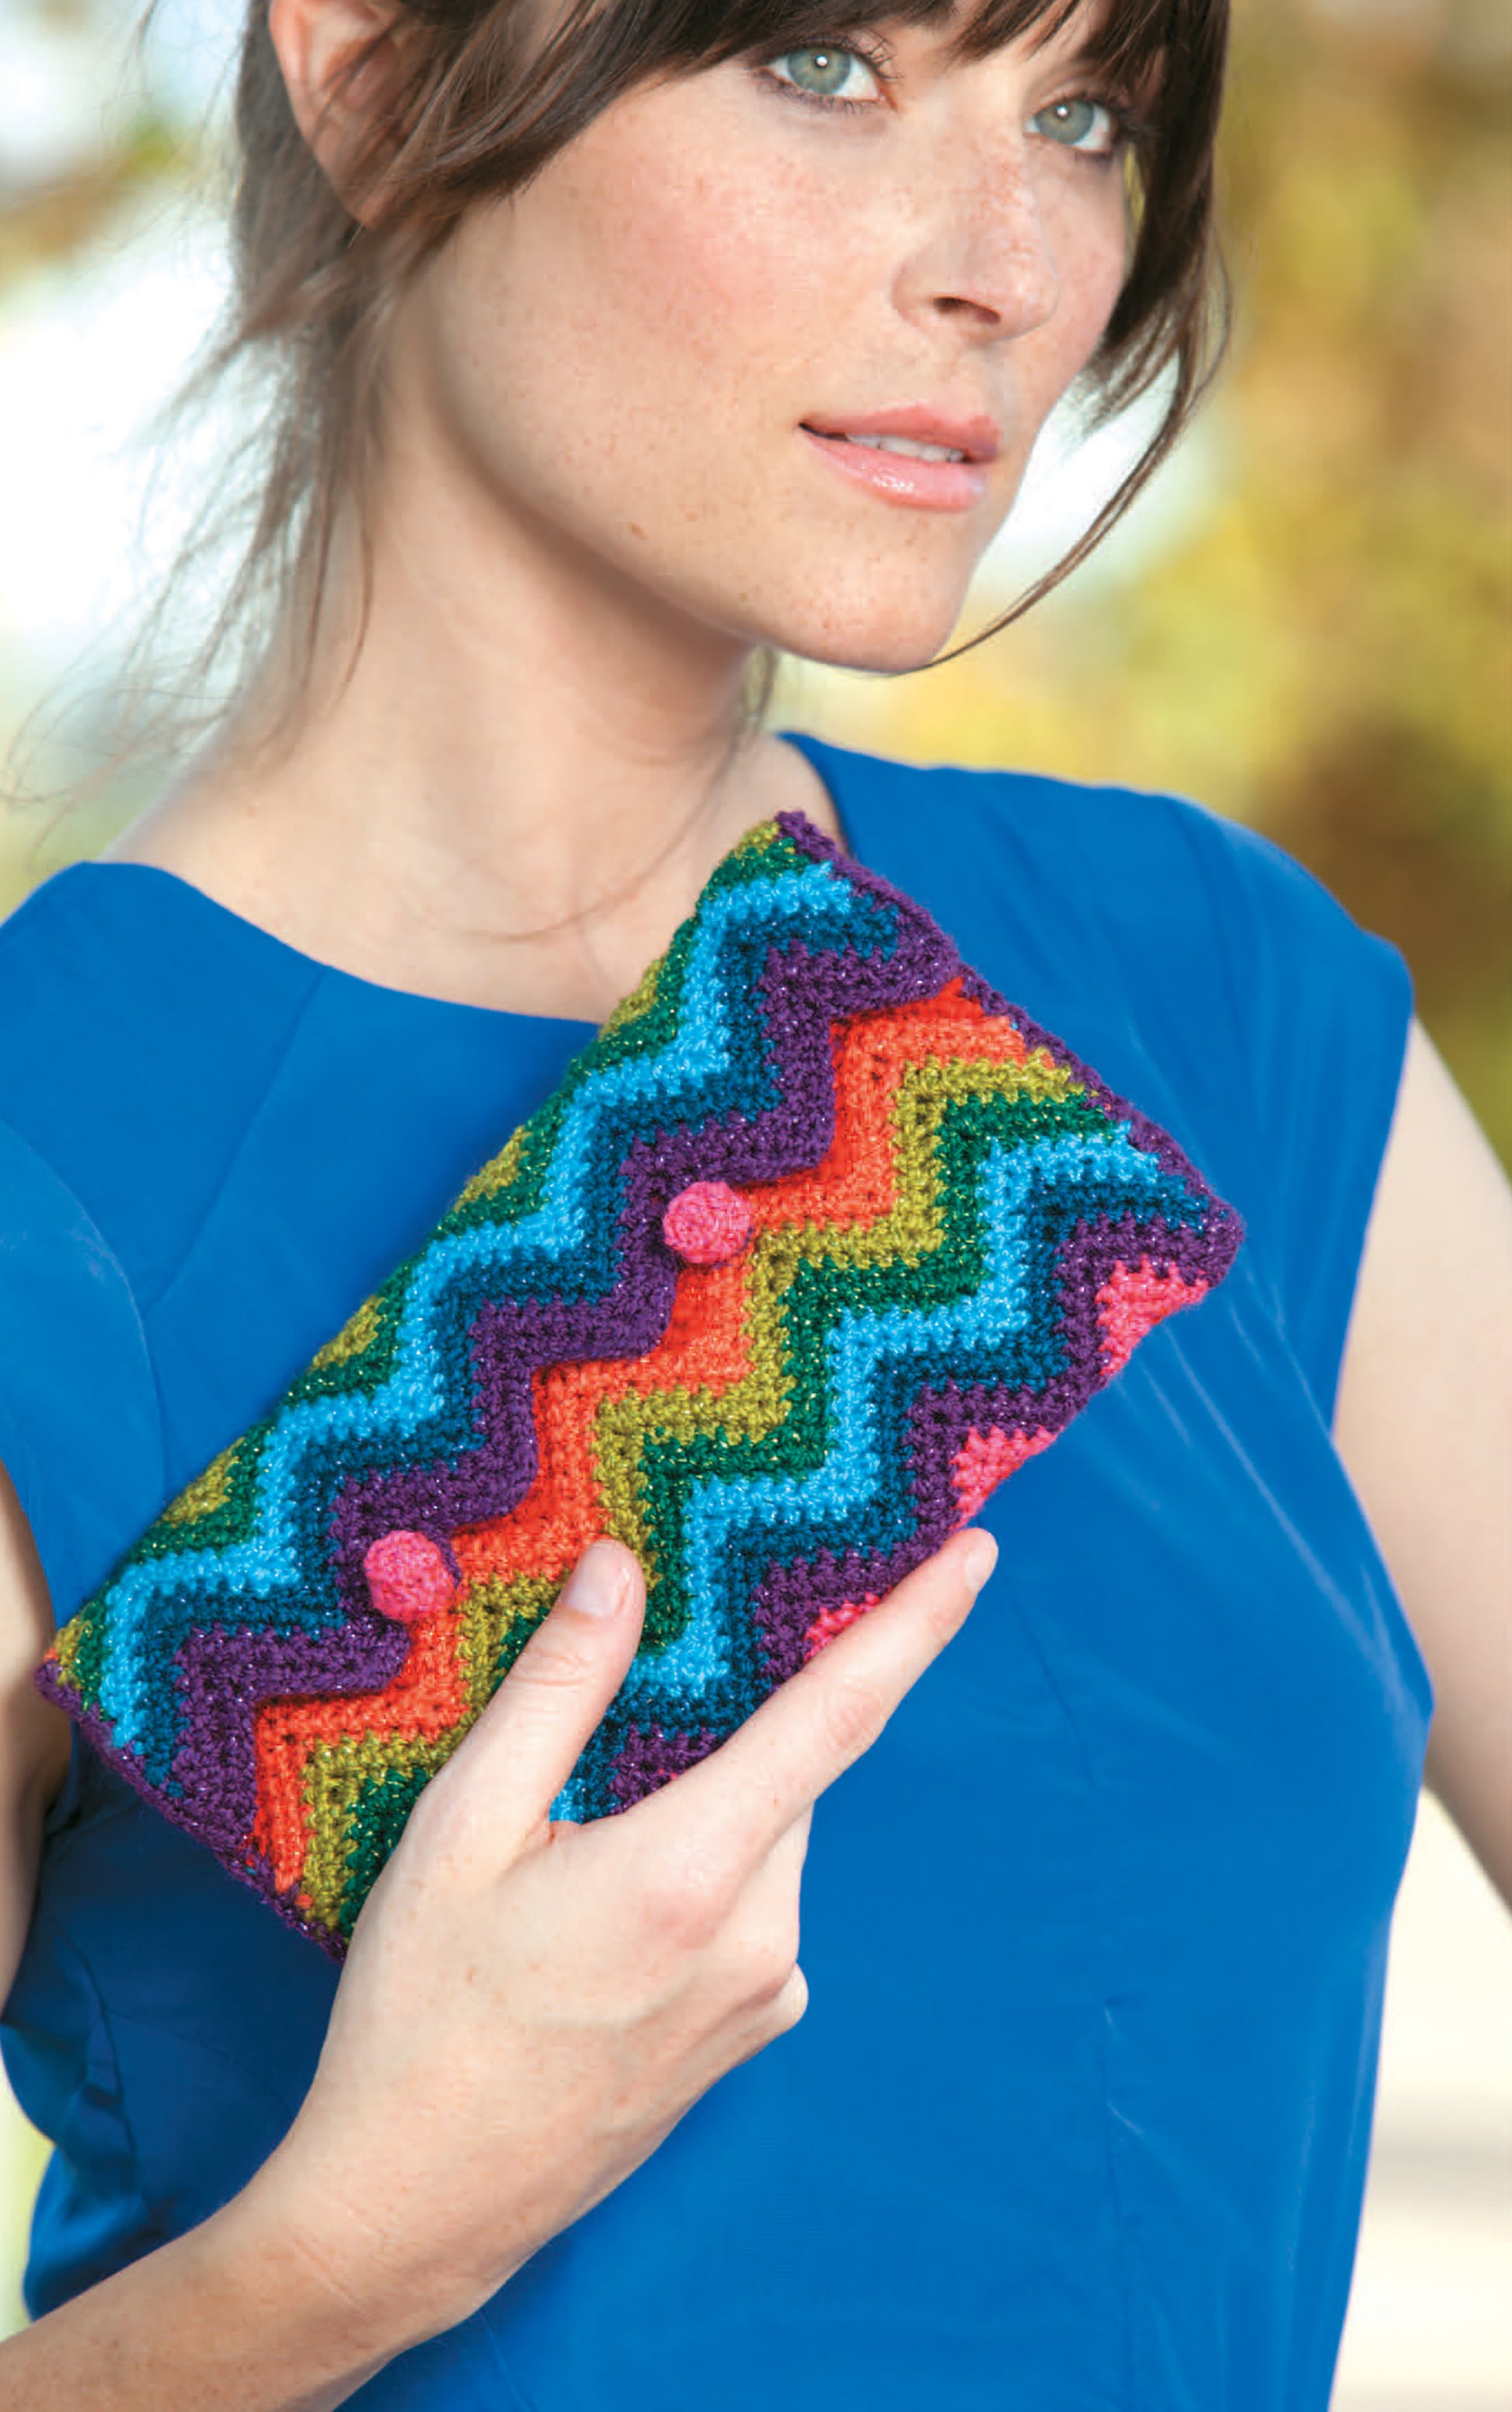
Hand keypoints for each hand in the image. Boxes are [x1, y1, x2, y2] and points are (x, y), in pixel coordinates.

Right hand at [247, 1525, 997, 2354]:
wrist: (411, 2212)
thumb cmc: (418, 2018)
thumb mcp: (461, 1828)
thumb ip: (557, 1687)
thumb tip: (622, 1568)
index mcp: (694, 1871)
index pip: (838, 1715)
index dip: (913, 1624)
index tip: (975, 1554)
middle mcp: (759, 1937)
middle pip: (785, 1772)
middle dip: (736, 1720)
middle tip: (633, 1710)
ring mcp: (764, 1998)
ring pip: (764, 1840)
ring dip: (706, 1806)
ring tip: (571, 1855)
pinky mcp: (750, 2037)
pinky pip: (753, 1909)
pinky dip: (703, 1873)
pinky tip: (597, 1919)